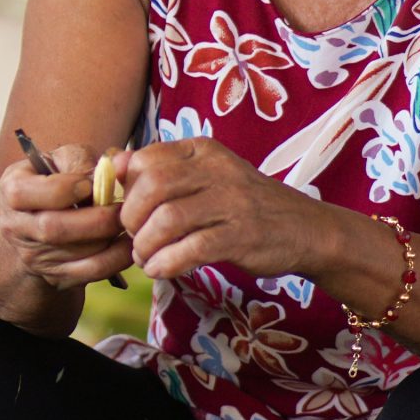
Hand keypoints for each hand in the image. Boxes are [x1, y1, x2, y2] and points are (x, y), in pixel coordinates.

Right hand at [0, 142, 132, 296]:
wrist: (40, 224)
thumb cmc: (55, 181)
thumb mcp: (58, 160)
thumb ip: (79, 159)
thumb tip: (107, 172)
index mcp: (11, 189)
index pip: (25, 193)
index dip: (64, 188)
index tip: (89, 183)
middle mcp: (15, 226)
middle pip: (53, 228)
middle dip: (96, 218)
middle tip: (122, 207)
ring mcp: (34, 256)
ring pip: (78, 253)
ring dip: (111, 237)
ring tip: (129, 221)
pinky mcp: (57, 277)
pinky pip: (93, 271)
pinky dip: (118, 257)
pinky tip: (128, 241)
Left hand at [114, 138, 323, 280]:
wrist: (306, 229)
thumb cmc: (245, 205)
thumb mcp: (208, 176)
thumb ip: (163, 171)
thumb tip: (113, 165)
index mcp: (203, 150)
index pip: (145, 159)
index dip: (126, 189)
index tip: (128, 211)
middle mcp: (217, 170)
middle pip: (151, 187)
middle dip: (131, 218)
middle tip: (133, 238)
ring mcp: (231, 202)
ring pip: (167, 219)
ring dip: (145, 246)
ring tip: (146, 258)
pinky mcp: (241, 236)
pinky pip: (191, 249)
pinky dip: (167, 263)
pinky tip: (160, 270)